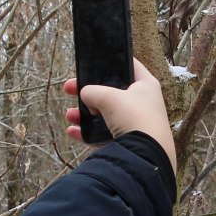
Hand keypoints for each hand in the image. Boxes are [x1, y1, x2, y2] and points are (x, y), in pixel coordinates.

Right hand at [64, 59, 176, 173]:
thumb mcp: (108, 97)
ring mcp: (135, 123)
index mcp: (146, 85)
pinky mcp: (128, 142)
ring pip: (106, 115)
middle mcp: (143, 103)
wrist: (146, 154)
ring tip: (69, 115)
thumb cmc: (133, 116)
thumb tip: (85, 94)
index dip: (112, 61)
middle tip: (69, 88)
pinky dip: (89, 133)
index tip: (94, 62)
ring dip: (85, 114)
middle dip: (89, 91)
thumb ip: (93, 91)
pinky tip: (73, 132)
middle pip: (112, 92)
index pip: (129, 66)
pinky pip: (104, 134)